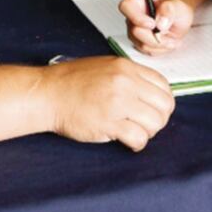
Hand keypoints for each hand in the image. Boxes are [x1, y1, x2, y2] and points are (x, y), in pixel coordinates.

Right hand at [42, 56, 173, 151]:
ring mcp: (118, 102)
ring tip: (134, 132)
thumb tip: (150, 93)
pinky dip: (136, 144)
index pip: (164, 85)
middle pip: (165, 105)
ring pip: (155, 123)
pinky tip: (127, 142)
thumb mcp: (104, 67)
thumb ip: (128, 77)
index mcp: (126, 67)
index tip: (152, 109)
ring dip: (148, 132)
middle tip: (144, 124)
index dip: (162, 101)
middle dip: (158, 119)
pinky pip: (139, 138)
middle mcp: (125, 82)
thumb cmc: (70, 83)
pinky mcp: (109, 123)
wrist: (47, 94)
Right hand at [120, 0, 193, 55]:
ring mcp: (134, 29)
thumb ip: (168, 11)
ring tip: (171, 38)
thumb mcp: (176, 5)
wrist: (179, 21)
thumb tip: (160, 23)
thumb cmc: (175, 9)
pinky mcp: (139, 42)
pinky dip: (159, 49)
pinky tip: (166, 42)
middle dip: (154, 36)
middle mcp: (133, 15)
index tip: (152, 24)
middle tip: (168, 33)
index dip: (137, 18)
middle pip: (135, 30)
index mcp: (138, 0)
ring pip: (141, 44)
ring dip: (160, 44)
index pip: (126, 7)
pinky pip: (146, 51)